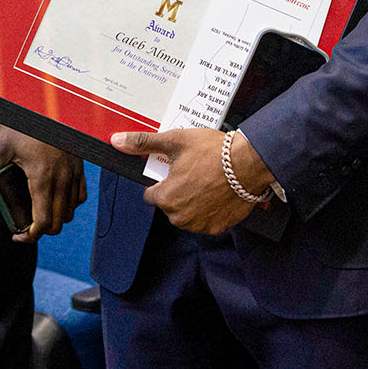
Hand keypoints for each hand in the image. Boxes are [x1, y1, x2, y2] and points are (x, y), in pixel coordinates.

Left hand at [0, 127, 86, 241]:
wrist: (44, 100)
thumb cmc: (20, 121)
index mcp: (42, 177)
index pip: (43, 222)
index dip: (30, 237)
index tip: (18, 236)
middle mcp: (62, 178)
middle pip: (59, 222)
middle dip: (41, 231)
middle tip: (25, 227)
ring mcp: (73, 171)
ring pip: (71, 211)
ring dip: (56, 218)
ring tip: (39, 213)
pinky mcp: (79, 165)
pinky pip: (80, 195)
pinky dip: (69, 204)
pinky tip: (55, 198)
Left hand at [111, 127, 262, 234]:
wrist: (249, 163)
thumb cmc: (213, 152)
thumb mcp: (175, 141)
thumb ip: (144, 143)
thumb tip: (118, 141)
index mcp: (166, 198)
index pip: (151, 194)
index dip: (162, 181)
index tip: (175, 170)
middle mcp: (180, 217)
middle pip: (170, 205)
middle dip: (178, 191)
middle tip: (194, 172)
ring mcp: (200, 225)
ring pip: (187, 214)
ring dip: (193, 202)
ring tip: (208, 181)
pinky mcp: (218, 227)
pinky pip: (207, 220)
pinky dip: (210, 210)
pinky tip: (218, 192)